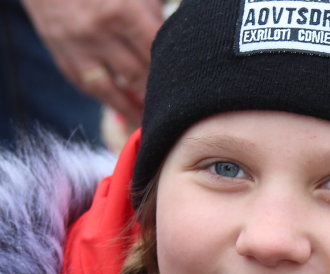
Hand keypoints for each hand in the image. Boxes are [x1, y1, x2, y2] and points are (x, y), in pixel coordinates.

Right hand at [19, 0, 162, 124]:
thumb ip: (153, 16)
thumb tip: (176, 45)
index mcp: (122, 12)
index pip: (155, 54)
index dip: (172, 73)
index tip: (185, 88)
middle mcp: (98, 33)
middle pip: (137, 75)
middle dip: (155, 93)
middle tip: (174, 109)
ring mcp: (77, 47)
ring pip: (110, 91)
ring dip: (131, 108)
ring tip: (148, 121)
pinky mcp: (60, 55)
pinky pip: (86, 86)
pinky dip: (105, 99)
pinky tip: (122, 107)